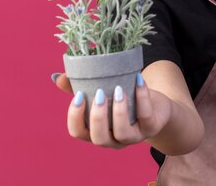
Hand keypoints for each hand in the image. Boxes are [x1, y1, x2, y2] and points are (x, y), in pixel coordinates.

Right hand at [52, 73, 172, 148]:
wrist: (158, 107)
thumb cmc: (125, 99)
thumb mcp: (105, 92)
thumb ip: (81, 86)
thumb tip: (57, 77)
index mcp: (98, 131)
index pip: (78, 132)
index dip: (74, 117)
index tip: (78, 96)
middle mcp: (114, 139)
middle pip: (98, 138)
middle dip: (96, 117)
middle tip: (99, 93)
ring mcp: (134, 136)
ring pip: (123, 133)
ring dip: (118, 111)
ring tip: (118, 90)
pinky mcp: (151, 126)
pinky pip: (145, 115)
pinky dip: (141, 97)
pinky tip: (138, 80)